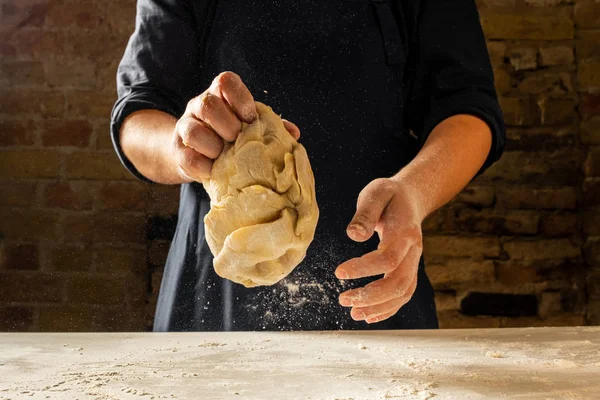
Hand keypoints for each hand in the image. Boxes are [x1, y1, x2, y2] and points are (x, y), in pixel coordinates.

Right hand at [171, 71, 300, 181]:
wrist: (198, 157)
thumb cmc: (230, 139)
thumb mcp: (249, 128)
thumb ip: (270, 127)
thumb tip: (293, 133)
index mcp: (220, 95)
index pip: (226, 82)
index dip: (240, 98)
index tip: (251, 117)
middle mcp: (199, 106)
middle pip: (208, 104)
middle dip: (228, 125)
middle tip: (238, 140)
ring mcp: (185, 127)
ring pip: (193, 130)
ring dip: (214, 146)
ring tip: (225, 157)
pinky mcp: (178, 151)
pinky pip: (188, 158)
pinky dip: (204, 167)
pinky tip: (215, 171)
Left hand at [335, 177, 423, 323]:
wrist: (411, 197)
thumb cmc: (389, 195)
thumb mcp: (376, 194)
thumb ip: (365, 213)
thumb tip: (354, 235)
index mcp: (404, 232)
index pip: (387, 258)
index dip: (364, 269)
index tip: (339, 273)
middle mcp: (413, 251)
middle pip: (398, 282)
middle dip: (371, 296)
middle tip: (344, 300)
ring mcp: (414, 262)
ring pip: (403, 292)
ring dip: (378, 307)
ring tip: (353, 313)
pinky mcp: (409, 269)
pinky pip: (404, 294)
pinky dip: (388, 309)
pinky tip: (368, 316)